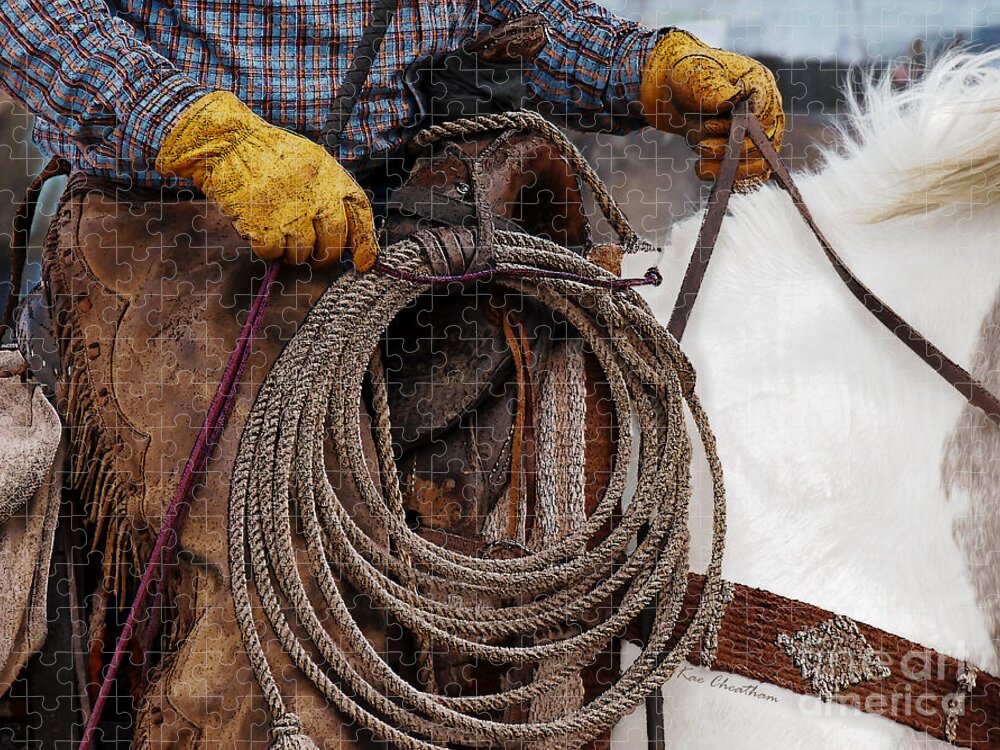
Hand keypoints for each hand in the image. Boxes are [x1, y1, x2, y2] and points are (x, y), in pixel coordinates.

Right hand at [155, 91, 377, 270]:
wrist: (227, 141)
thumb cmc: (268, 156)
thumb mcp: (310, 162)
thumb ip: (329, 193)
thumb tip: (346, 237)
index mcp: (330, 174)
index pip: (359, 214)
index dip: (364, 243)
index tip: (363, 264)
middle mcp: (315, 193)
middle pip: (333, 241)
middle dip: (324, 256)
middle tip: (312, 255)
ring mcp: (290, 210)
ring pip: (302, 252)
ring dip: (291, 252)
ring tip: (278, 233)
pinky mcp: (262, 223)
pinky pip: (273, 253)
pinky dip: (267, 249)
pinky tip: (259, 230)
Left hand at [639, 30, 783, 181]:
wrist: (674, 92)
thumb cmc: (689, 77)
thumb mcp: (697, 74)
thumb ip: (713, 87)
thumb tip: (731, 99)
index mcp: (761, 86)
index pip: (764, 120)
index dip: (737, 130)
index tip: (709, 125)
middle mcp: (766, 113)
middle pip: (762, 148)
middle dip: (728, 151)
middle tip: (701, 146)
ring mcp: (757, 135)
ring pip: (755, 167)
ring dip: (724, 167)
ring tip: (699, 157)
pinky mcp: (744, 154)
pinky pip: (744, 178)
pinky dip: (722, 177)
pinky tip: (700, 168)